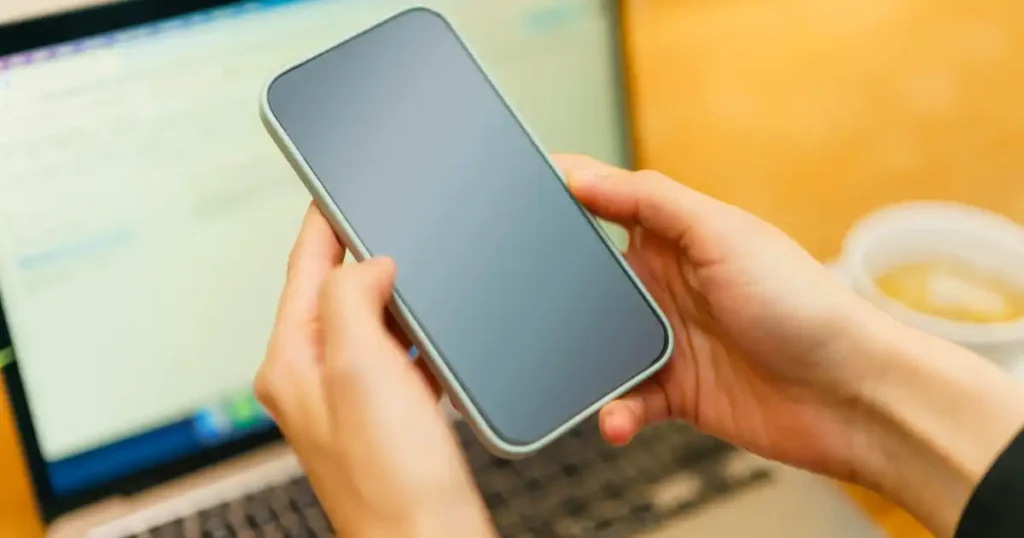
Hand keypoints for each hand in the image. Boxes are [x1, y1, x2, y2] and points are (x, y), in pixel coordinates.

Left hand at [255, 204, 493, 537]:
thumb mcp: (359, 367)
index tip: (334, 182)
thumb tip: (369, 262)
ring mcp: (355, 397)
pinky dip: (418, 335)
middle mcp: (317, 377)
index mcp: (294, 361)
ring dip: (395, 294)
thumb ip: (351, 298)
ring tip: (420, 266)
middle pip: (336, 291)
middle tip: (388, 214)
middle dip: (363, 252)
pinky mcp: (392, 414)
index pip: (303, 269)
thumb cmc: (392, 479)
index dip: (322, 221)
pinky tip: (439, 335)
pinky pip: (400, 355)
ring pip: (373, 322)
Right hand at [557, 155, 1023, 536]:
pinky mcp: (677, 392)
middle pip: (590, 285)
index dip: (563, 205)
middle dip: (554, 296)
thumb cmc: (802, 303)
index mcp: (675, 238)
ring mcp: (670, 340)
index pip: (604, 210)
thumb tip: (580, 173)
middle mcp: (667, 286)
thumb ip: (650, 201)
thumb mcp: (723, 234)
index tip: (513, 206)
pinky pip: (626, 401)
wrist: (853, 395)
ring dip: (581, 364)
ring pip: (598, 348)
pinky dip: (616, 412)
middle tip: (516, 305)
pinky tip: (618, 419)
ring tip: (567, 376)